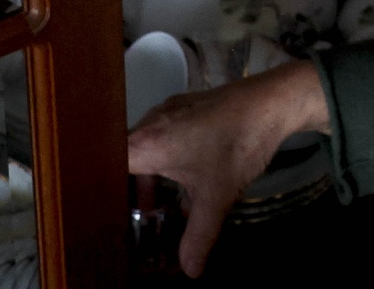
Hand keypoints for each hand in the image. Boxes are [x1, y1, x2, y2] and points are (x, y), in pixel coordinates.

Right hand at [127, 59, 329, 277]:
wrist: (269, 103)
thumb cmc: (236, 147)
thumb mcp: (216, 198)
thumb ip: (198, 236)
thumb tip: (190, 270)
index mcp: (146, 144)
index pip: (107, 167)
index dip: (105, 191)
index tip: (110, 213)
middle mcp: (149, 123)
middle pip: (123, 158)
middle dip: (126, 189)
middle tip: (131, 217)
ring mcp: (167, 111)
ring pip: (144, 146)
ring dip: (147, 175)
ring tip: (155, 206)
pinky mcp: (183, 106)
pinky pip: (160, 135)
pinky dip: (162, 158)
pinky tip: (180, 178)